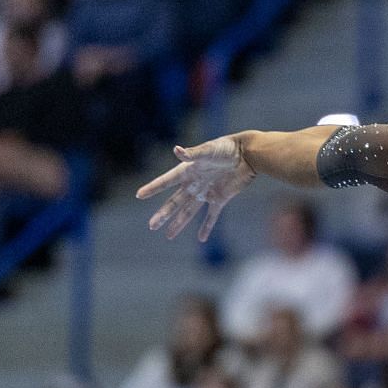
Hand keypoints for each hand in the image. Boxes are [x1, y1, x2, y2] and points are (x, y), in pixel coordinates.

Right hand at [136, 136, 254, 241]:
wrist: (248, 154)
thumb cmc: (226, 148)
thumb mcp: (208, 150)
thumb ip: (193, 154)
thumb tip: (176, 150)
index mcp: (188, 171)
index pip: (166, 181)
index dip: (153, 188)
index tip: (139, 195)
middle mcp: (194, 183)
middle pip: (175, 202)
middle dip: (163, 214)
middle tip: (152, 226)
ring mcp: (206, 192)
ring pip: (189, 212)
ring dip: (179, 223)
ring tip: (168, 236)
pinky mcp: (220, 198)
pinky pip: (212, 216)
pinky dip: (207, 227)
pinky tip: (201, 239)